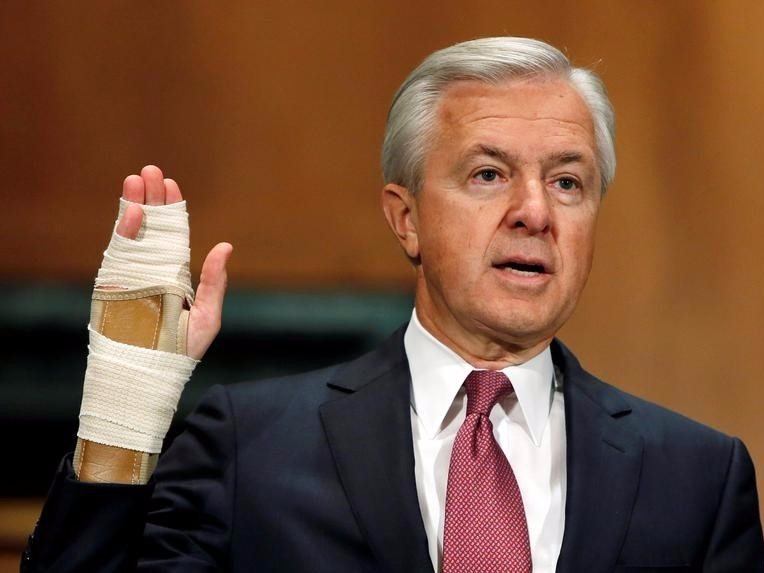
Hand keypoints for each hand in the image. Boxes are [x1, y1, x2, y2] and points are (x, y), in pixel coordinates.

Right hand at [116, 165, 232, 359]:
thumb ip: (215, 281)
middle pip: (151, 227)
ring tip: (135, 180)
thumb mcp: (208, 314)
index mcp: (175, 274)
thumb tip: (225, 246)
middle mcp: (153, 271)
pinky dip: (125, 232)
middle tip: (150, 171)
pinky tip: (132, 211)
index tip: (171, 184)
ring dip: (134, 206)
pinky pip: (120, 254)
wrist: (153, 373)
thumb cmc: (183, 349)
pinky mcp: (116, 286)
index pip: (173, 234)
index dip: (172, 209)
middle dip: (151, 198)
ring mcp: (133, 276)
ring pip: (133, 234)